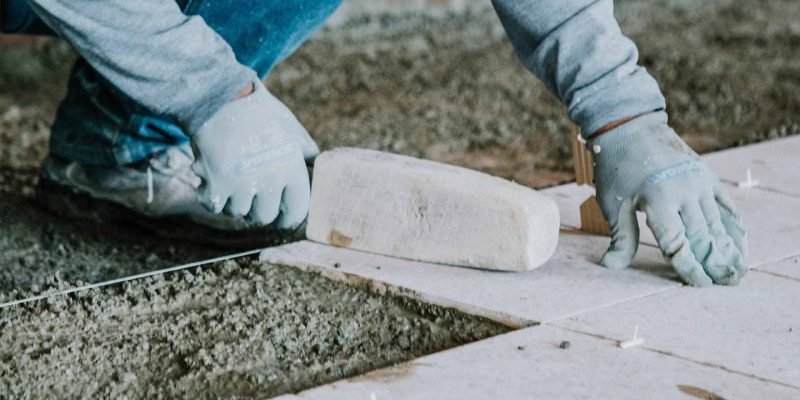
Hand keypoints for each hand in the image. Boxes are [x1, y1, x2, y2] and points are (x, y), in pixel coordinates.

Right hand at [190, 80, 318, 228]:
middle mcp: (270, 180)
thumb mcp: (290, 128)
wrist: (220, 97)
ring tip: (231, 179)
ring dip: (233, 201)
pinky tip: (213, 180)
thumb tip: (317, 166)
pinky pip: (214, 207)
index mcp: (292, 169)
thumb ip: (305, 151)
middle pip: (265, 217)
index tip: (280, 214)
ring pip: (238, 212)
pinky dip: (211, 197)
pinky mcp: (217, 184)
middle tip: (250, 195)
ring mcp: (243, 184)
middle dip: (257, 209)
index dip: (287, 216)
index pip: (296, 212)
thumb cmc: (258, 112)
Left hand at [589, 112, 746, 286]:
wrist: (631, 129)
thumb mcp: (613, 203)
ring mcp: (698, 182)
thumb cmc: (616, 170)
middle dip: (713, 262)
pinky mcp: (706, 175)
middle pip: (702, 236)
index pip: (677, 242)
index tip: (698, 283)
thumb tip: (611, 265)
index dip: (688, 266)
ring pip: (716, 223)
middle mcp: (682, 191)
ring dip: (727, 248)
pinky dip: (733, 225)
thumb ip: (621, 236)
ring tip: (735, 271)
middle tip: (723, 284)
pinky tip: (739, 243)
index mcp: (657, 200)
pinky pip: (725, 205)